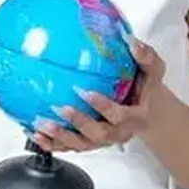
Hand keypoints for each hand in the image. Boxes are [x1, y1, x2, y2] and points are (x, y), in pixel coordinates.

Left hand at [32, 38, 167, 152]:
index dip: (102, 106)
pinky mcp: (90, 143)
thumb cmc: (147, 89)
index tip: (85, 92)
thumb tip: (130, 41)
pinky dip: (52, 144)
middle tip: (59, 108)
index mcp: (134, 117)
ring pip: (81, 144)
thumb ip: (145, 56)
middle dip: (77, 123)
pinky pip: (70, 147)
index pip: (118, 115)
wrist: (147, 110)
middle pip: (98, 134)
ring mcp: (103, 140)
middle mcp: (118, 132)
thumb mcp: (153, 70)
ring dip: (60, 137)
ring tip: (41, 124)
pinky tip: (35, 134)